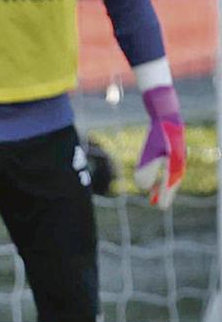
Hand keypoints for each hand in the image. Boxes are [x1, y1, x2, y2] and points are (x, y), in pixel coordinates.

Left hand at [134, 85, 185, 208]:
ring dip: (162, 186)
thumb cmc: (158, 133)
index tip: (161, 208)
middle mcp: (178, 161)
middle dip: (165, 193)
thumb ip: (147, 170)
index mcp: (176, 163)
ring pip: (170, 175)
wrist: (165, 113)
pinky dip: (162, 176)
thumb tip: (143, 187)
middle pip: (172, 181)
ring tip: (153, 196)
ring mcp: (176, 155)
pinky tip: (154, 179)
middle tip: (159, 206)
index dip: (165, 195)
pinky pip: (168, 168)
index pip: (170, 184)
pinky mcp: (171, 150)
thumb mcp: (149, 153)